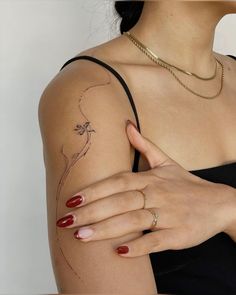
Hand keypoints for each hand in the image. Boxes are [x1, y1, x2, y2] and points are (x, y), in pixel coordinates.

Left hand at [56, 120, 235, 256]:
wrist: (219, 203)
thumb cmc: (187, 184)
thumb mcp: (167, 161)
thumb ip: (144, 145)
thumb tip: (126, 125)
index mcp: (150, 179)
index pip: (117, 182)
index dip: (95, 190)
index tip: (72, 199)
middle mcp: (157, 194)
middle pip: (120, 202)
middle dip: (91, 212)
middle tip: (66, 221)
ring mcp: (168, 215)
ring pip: (134, 221)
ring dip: (107, 229)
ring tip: (81, 236)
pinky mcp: (178, 235)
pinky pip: (156, 241)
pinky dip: (139, 247)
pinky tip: (120, 252)